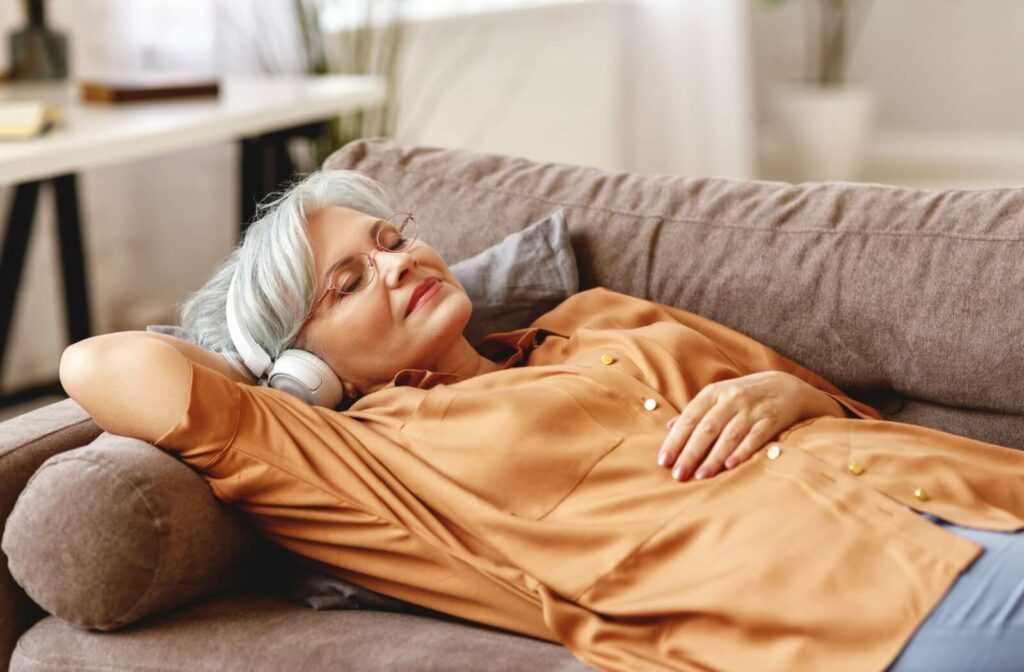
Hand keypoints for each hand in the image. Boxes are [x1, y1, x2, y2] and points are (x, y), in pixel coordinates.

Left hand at [656, 371, 815, 480]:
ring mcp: (752, 409)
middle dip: (690, 453)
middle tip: (678, 474)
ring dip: (714, 457)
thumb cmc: (744, 395)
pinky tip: (730, 465)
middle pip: (707, 428)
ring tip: (700, 476)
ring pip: (729, 435)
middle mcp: (731, 399)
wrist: (786, 386)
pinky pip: (755, 437)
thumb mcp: (718, 396)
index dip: (675, 440)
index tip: (664, 461)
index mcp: (713, 393)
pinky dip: (742, 451)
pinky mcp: (771, 419)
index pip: (689, 418)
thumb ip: (695, 412)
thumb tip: (669, 427)